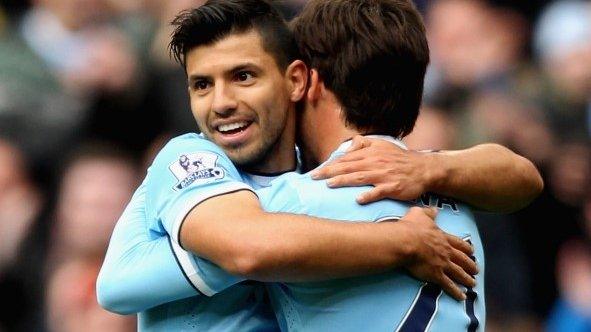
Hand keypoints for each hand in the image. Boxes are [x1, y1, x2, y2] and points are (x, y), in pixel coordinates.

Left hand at [311, 136, 439, 203]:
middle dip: (330, 172)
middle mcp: (376, 162)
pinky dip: (369, 195)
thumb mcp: (382, 145)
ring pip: (360, 177)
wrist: (423, 169)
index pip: (346, 158)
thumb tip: (349, 145)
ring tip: (329, 184)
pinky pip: (379, 191)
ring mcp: (384, 175)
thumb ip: (364, 144)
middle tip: (314, 177)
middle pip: (349, 166)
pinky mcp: (394, 187)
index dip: (330, 164)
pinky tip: (359, 199)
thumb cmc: (400, 159)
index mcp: (371, 153)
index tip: (316, 171)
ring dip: (344, 180)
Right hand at [397, 207, 477, 300]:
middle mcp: (446, 251)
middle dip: (470, 265)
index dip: (466, 248)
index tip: (472, 251)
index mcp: (442, 237)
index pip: (458, 243)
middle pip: (462, 259)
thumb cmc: (411, 227)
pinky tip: (462, 296)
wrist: (406, 242)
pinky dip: (456, 291)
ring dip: (467, 279)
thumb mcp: (419, 214)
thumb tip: (435, 209)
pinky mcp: (436, 275)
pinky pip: (448, 285)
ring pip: (459, 273)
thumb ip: (428, 212)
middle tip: (476, 270)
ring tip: (473, 284)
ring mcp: (443, 264)